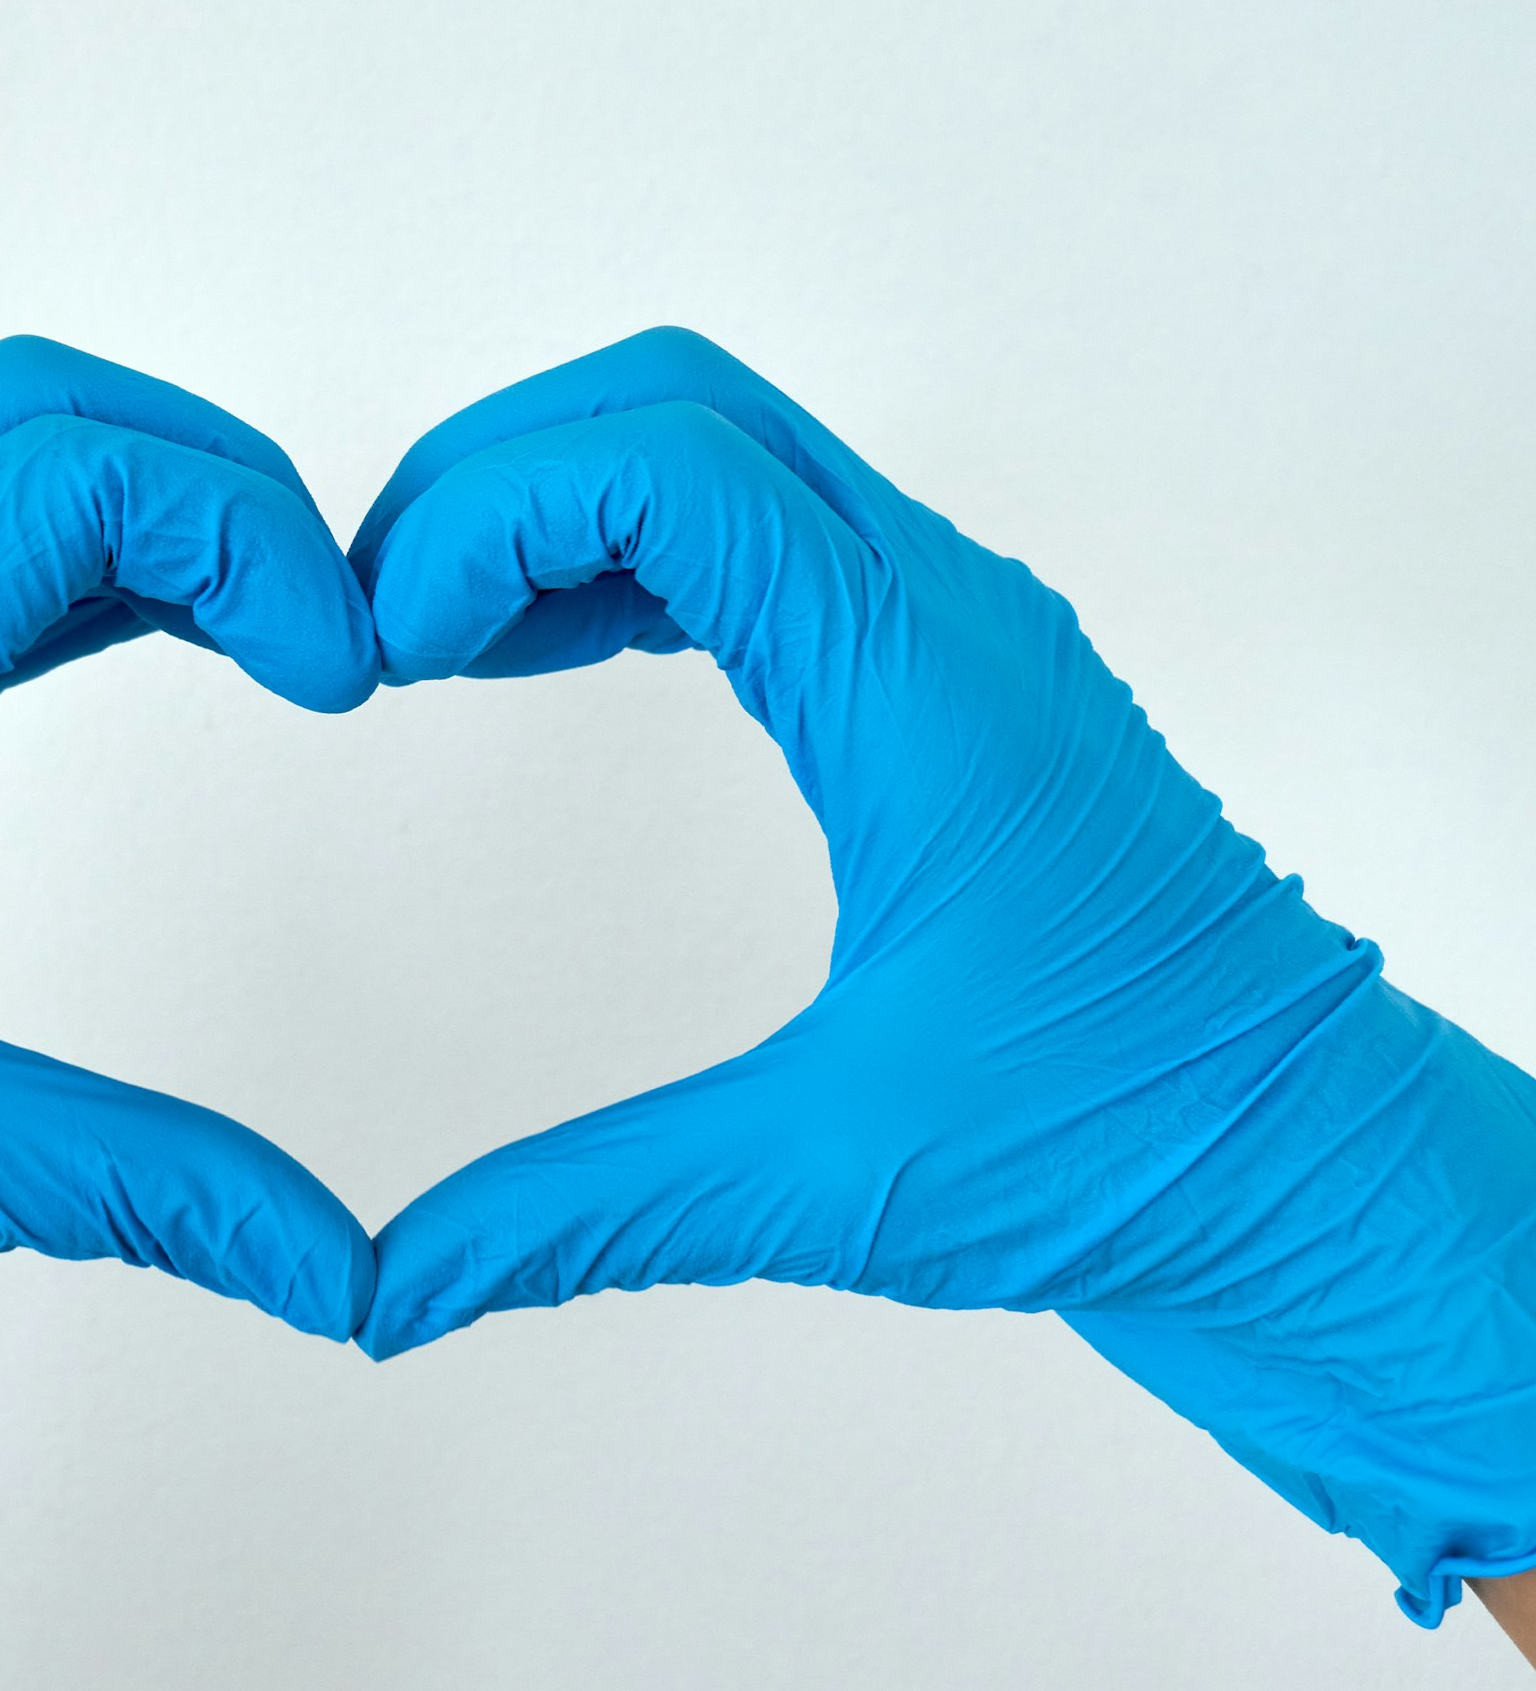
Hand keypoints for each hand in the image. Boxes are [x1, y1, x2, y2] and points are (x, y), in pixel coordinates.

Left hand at [0, 337, 378, 1664]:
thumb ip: (151, 1188)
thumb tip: (339, 1265)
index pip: (75, 482)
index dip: (250, 543)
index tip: (343, 673)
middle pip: (25, 411)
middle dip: (206, 475)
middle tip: (321, 604)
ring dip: (128, 505)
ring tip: (259, 618)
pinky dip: (50, 567)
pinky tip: (131, 642)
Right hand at [351, 327, 1535, 1626]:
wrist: (1312, 1170)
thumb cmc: (1132, 1150)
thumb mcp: (825, 1180)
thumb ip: (581, 1212)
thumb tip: (387, 1289)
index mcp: (918, 690)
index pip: (671, 467)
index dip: (489, 515)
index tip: (387, 648)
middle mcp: (942, 614)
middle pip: (680, 400)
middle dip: (496, 476)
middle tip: (378, 616)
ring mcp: (951, 630)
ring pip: (720, 446)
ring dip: (555, 504)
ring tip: (429, 635)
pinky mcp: (944, 675)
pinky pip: (759, 535)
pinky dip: (623, 558)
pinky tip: (538, 655)